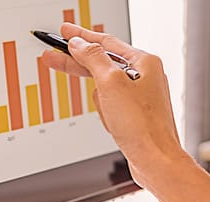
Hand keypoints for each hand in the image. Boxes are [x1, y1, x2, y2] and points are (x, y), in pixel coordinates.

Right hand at [40, 23, 183, 191]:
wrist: (155, 161)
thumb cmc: (142, 126)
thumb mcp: (111, 84)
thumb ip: (93, 59)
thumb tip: (79, 44)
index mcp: (144, 62)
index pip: (106, 42)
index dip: (81, 36)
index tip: (65, 32)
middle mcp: (145, 76)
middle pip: (102, 63)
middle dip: (80, 66)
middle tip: (54, 57)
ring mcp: (140, 96)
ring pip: (105, 89)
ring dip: (100, 100)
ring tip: (110, 114)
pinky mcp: (135, 114)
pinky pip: (111, 106)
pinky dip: (106, 113)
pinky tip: (112, 122)